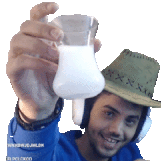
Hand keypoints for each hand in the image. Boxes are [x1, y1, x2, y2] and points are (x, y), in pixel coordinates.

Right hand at [6, 2, 101, 116]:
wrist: (44, 100)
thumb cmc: (55, 79)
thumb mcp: (68, 65)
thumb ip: (79, 53)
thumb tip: (97, 43)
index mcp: (37, 39)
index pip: (35, 17)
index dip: (42, 8)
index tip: (56, 6)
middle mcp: (24, 44)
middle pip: (27, 26)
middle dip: (43, 28)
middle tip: (59, 36)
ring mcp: (15, 57)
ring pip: (19, 41)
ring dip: (40, 46)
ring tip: (57, 56)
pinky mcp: (12, 71)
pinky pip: (21, 62)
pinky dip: (38, 64)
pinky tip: (53, 69)